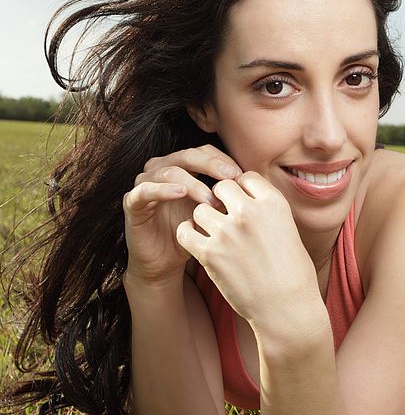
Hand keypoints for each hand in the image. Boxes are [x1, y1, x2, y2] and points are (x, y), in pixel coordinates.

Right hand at [123, 145, 242, 285]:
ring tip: (211, 199)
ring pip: (169, 171)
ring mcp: (145, 183)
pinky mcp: (133, 202)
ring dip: (193, 183)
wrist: (166, 262)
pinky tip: (180, 192)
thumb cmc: (195, 234)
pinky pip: (145, 190)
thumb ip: (230, 194)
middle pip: (189, 155)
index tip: (244, 175)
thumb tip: (261, 182)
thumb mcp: (216, 212)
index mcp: (183, 167)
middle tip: (231, 178)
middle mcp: (163, 169)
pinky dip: (163, 189)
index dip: (224, 160)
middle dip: (212, 165)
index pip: (206, 152)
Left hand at [175, 172, 319, 323]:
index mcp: (273, 203)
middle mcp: (249, 212)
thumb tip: (249, 198)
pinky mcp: (210, 253)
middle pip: (221, 187)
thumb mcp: (289, 230)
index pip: (246, 178)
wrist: (287, 309)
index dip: (242, 190)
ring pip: (201, 209)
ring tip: (214, 234)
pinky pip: (185, 231)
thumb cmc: (294, 274)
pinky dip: (189, 235)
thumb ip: (268, 210)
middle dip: (221, 200)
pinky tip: (199, 243)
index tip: (243, 205)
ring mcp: (227, 232)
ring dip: (205, 219)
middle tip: (226, 218)